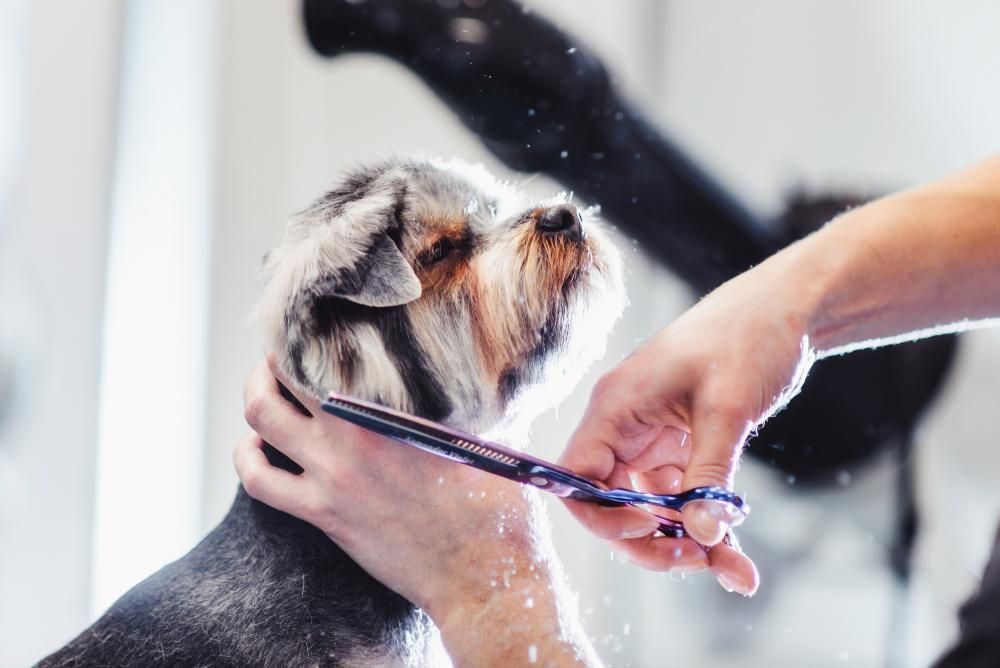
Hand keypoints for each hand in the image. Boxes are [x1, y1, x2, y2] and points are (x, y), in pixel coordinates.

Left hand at [235, 357, 599, 666]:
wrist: (484, 576)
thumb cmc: (498, 507)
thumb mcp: (488, 435)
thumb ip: (464, 401)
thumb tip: (465, 372)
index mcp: (397, 408)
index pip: (336, 350)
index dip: (316, 329)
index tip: (316, 323)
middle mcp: (356, 435)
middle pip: (286, 373)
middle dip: (277, 356)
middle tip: (284, 350)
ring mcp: (333, 476)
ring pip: (261, 419)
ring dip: (256, 396)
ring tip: (264, 387)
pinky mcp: (324, 514)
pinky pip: (261, 481)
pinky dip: (248, 458)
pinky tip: (256, 448)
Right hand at [559, 254, 820, 595]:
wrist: (784, 311)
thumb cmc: (748, 339)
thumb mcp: (727, 409)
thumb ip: (708, 475)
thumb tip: (701, 535)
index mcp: (616, 406)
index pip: (576, 476)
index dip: (601, 515)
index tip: (649, 530)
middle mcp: (624, 426)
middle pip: (609, 503)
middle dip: (649, 540)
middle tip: (696, 559)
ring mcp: (650, 438)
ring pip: (648, 508)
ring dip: (684, 543)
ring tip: (734, 568)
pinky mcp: (677, 447)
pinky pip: (679, 499)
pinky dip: (705, 527)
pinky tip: (736, 559)